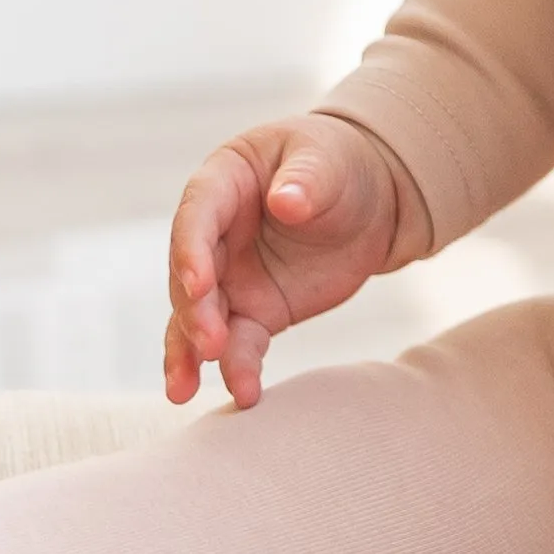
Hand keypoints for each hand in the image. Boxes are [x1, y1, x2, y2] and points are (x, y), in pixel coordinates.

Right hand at [161, 115, 422, 409]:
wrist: (369, 201)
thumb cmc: (338, 164)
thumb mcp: (327, 159)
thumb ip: (305, 178)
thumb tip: (285, 201)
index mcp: (224, 181)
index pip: (197, 215)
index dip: (192, 250)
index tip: (200, 286)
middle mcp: (215, 233)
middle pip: (189, 274)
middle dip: (194, 312)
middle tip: (209, 345)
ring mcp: (230, 277)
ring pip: (197, 319)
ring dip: (190, 353)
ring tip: (184, 390)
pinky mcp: (255, 312)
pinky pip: (239, 344)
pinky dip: (237, 369)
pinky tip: (244, 394)